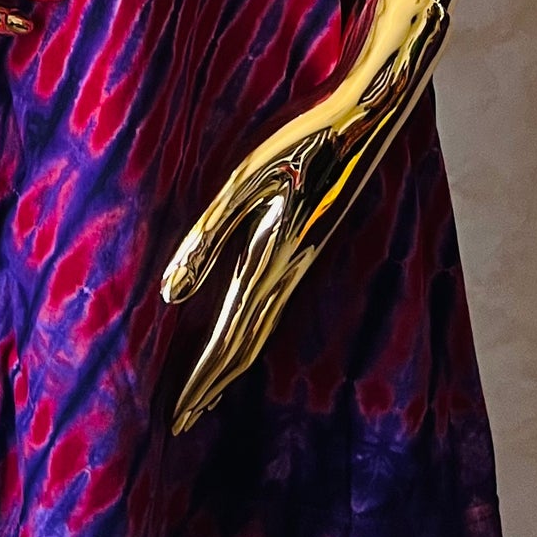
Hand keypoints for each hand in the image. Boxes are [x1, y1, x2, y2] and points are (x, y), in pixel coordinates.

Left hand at [159, 0, 447, 432]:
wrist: (367, 114)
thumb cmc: (300, 139)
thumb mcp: (243, 180)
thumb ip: (206, 237)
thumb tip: (169, 296)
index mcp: (273, 261)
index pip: (231, 338)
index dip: (202, 380)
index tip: (178, 417)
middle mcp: (291, 270)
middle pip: (246, 343)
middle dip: (211, 384)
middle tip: (182, 422)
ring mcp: (303, 258)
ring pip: (261, 325)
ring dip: (231, 362)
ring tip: (207, 390)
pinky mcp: (308, 241)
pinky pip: (273, 301)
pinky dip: (249, 328)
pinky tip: (242, 326)